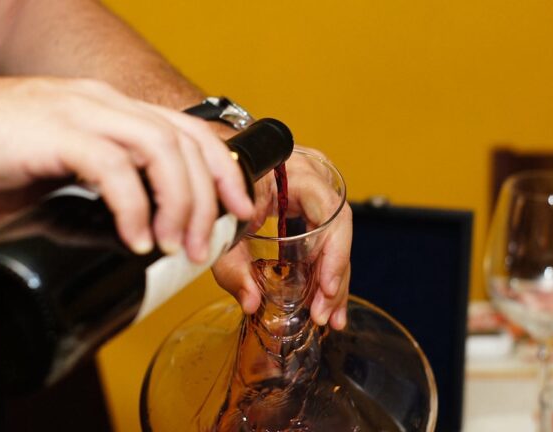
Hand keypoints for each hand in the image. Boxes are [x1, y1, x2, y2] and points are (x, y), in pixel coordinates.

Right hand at [0, 66, 252, 260]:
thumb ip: (96, 196)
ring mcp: (83, 112)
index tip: (237, 211)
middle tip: (203, 246)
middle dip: (209, 197)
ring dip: (179, 204)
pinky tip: (133, 239)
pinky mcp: (56, 130)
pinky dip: (132, 208)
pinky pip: (112, 168)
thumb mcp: (58, 175)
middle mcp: (107, 104)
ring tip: (173, 248)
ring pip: (162, 149)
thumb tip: (127, 240)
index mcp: (113, 111)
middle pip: (187, 142)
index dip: (223, 170)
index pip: (190, 131)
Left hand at [212, 148, 352, 329]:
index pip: (331, 211)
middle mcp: (313, 176)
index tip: (326, 287)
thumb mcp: (223, 226)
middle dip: (334, 277)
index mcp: (294, 172)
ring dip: (333, 279)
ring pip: (335, 238)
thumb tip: (252, 303)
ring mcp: (315, 189)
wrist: (214, 162)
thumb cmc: (219, 184)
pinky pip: (325, 236)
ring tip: (330, 316)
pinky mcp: (310, 203)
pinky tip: (323, 297)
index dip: (334, 253)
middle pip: (338, 230)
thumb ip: (232, 265)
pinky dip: (323, 267)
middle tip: (324, 313)